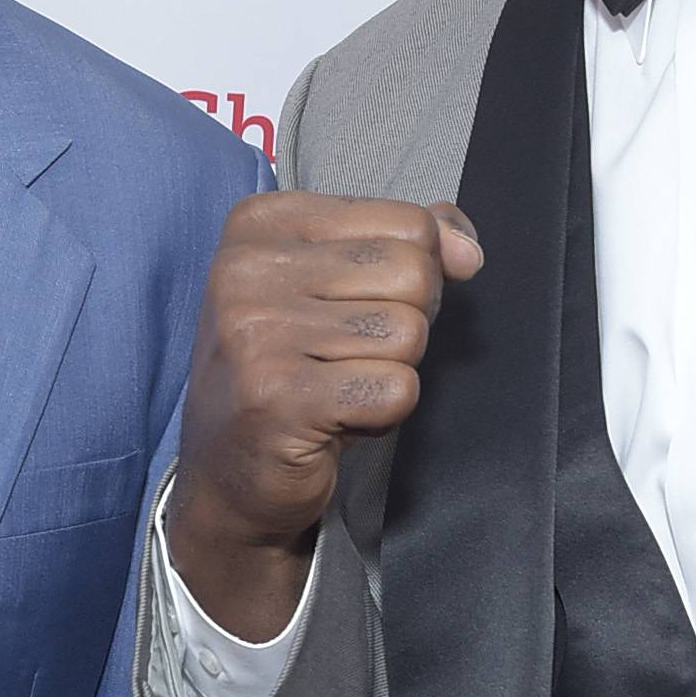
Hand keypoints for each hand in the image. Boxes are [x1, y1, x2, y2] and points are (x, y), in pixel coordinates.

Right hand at [164, 191, 482, 641]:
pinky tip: (335, 419)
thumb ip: (409, 246)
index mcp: (260, 223)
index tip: (354, 309)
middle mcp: (246, 269)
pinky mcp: (278, 398)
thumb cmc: (291, 369)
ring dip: (390, 372)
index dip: (413, 275)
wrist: (227, 473)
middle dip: (407, 323)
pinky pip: (396, 389)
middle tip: (349, 357)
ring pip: (408, 334)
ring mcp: (256, 334)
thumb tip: (468, 253)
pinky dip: (383, 414)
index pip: (408, 223)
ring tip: (337, 388)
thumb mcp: (338, 284)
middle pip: (413, 274)